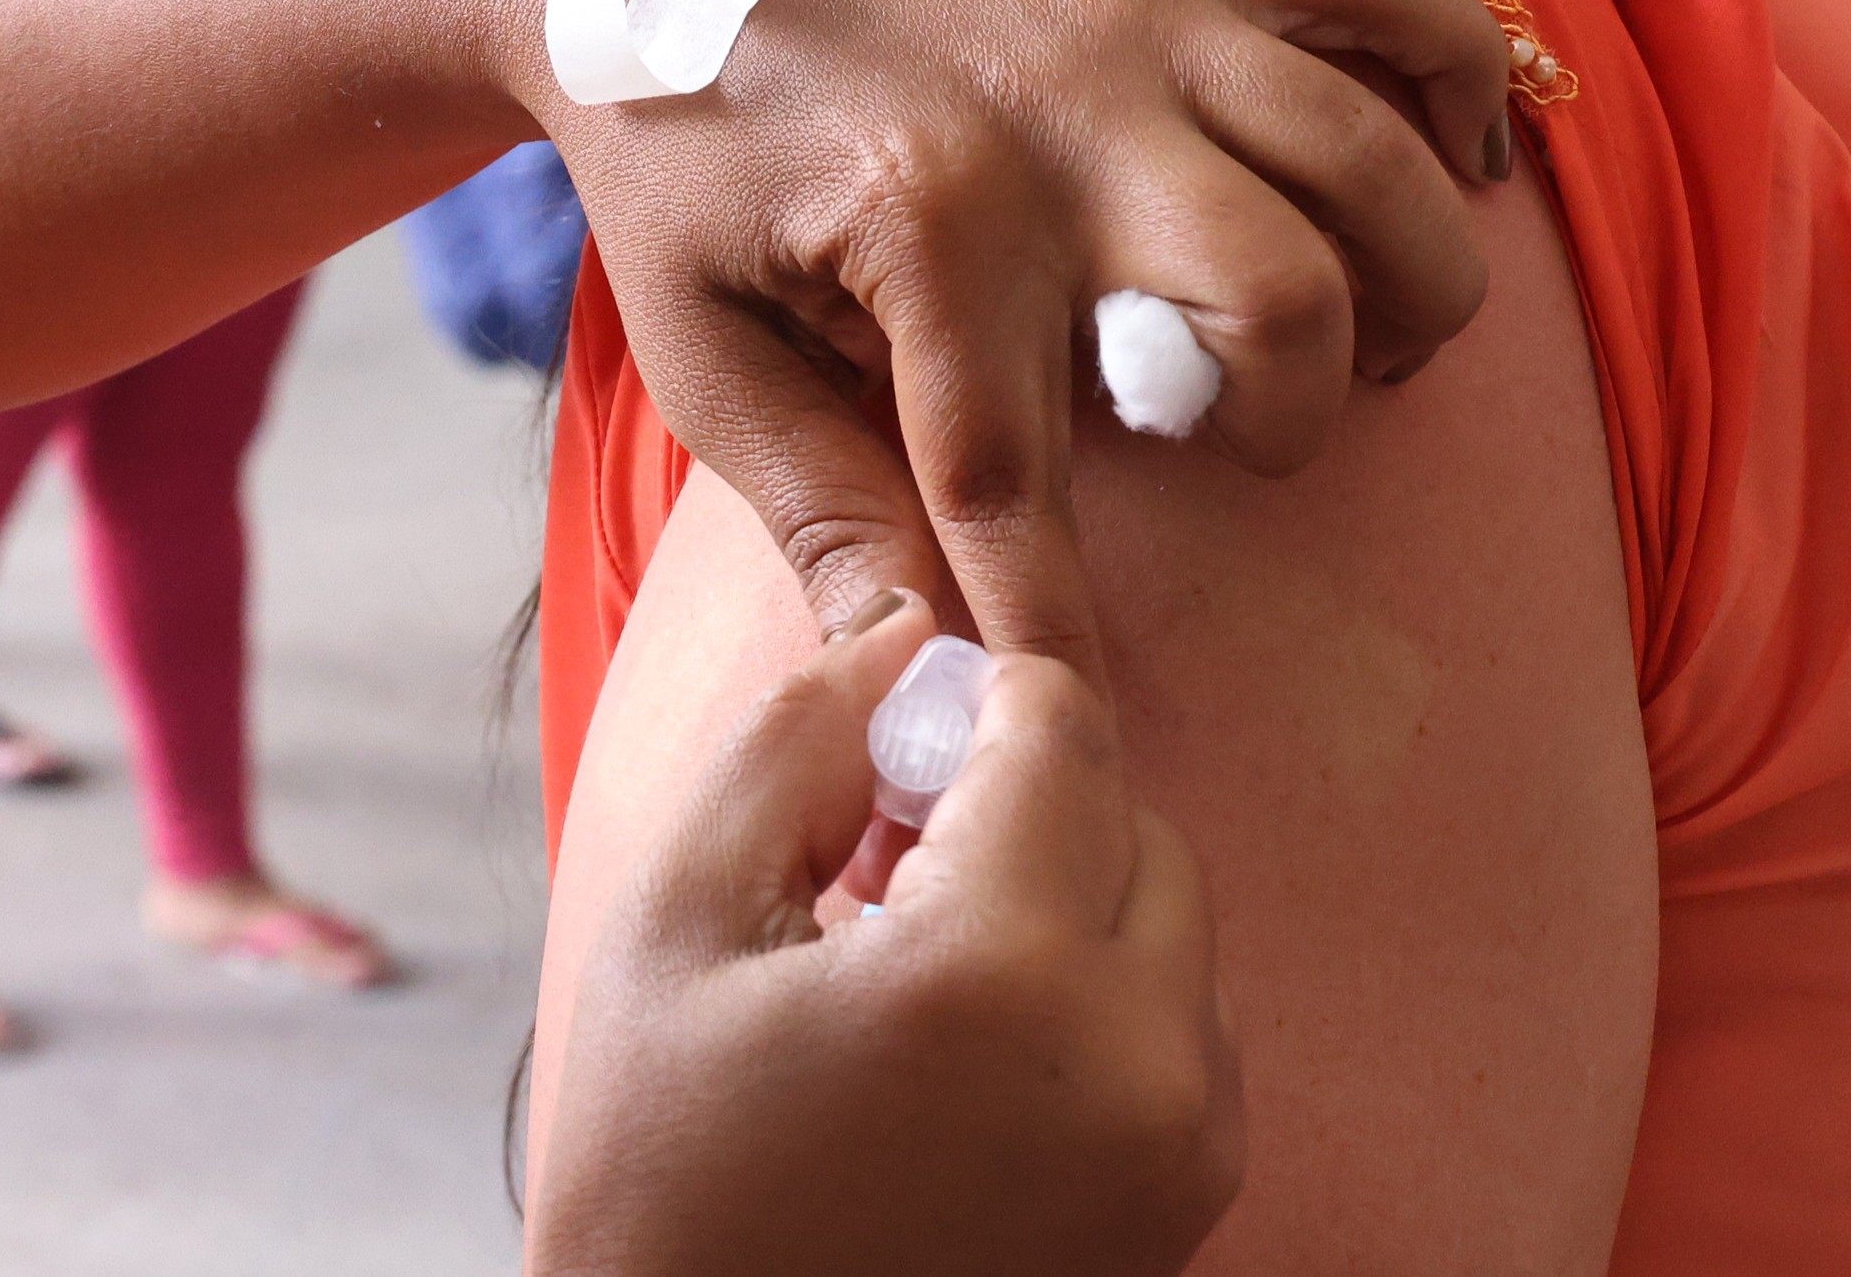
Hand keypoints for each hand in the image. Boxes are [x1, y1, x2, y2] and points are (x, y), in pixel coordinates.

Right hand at [526, 595, 1237, 1276]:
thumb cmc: (663, 1177)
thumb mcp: (677, 924)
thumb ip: (793, 742)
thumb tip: (906, 633)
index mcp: (1003, 975)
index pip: (1062, 730)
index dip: (967, 704)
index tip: (876, 759)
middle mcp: (1139, 1065)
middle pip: (1137, 825)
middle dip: (1023, 812)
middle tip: (877, 868)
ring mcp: (1181, 1157)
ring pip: (1170, 932)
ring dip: (1065, 910)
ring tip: (910, 977)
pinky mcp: (1187, 1219)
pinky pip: (1180, 1043)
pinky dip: (1093, 1011)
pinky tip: (957, 1061)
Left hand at [540, 0, 1512, 668]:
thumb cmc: (678, 157)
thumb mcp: (699, 349)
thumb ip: (818, 508)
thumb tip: (901, 672)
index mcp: (925, 227)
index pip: (1023, 487)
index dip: (1060, 621)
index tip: (1086, 716)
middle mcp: (1056, 109)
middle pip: (1284, 305)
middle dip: (1292, 417)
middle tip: (1236, 435)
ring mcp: (1137, 0)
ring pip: (1370, 164)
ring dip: (1403, 282)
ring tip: (1361, 333)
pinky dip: (1457, 84)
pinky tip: (1440, 167)